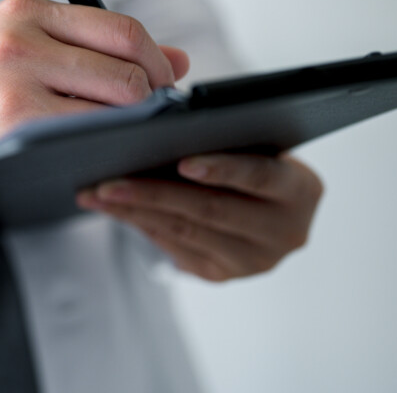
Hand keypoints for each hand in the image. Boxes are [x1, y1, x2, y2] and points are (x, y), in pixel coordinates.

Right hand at [0, 0, 188, 201]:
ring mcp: (15, 83)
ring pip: (118, 102)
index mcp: (23, 10)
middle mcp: (19, 38)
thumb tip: (178, 60)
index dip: (154, 60)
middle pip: (128, 67)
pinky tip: (98, 152)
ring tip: (123, 134)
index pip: (120, 28)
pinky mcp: (14, 124)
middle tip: (149, 118)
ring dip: (134, 124)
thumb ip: (92, 47)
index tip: (160, 86)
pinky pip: (90, 134)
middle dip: (152, 98)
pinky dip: (108, 145)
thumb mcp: (20, 48)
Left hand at [76, 153, 323, 281]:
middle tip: (107, 180)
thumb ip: (224, 134)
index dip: (223, 169)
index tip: (183, 162)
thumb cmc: (249, 154)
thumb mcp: (251, 141)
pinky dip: (138, 224)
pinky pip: (174, 247)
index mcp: (301, 190)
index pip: (261, 176)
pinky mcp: (223, 274)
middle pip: (210, 210)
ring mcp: (255, 260)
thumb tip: (158, 122)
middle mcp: (286, 232)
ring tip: (95, 192)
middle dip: (153, 193)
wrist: (263, 203)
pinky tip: (110, 208)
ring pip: (186, 231)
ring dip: (133, 211)